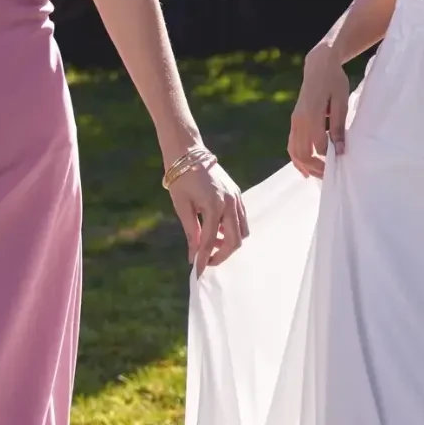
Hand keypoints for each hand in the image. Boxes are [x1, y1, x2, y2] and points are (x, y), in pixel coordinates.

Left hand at [170, 159, 248, 275]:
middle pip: (235, 240)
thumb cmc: (181, 179)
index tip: (197, 272)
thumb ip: (191, 232)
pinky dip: (231, 230)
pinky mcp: (237, 194)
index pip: (210, 241)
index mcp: (214, 206)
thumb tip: (193, 255)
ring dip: (228, 242)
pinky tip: (216, 230)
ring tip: (210, 244)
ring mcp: (236, 198)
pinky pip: (240, 219)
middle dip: (222, 254)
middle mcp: (230, 203)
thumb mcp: (182, 207)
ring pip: (242, 231)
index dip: (204, 258)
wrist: (188, 152)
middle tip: (207, 261)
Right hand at [289, 45, 349, 178]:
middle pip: (304, 153)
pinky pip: (292, 144)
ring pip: (294, 151)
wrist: (319, 65)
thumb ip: (339, 127)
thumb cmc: (334, 81)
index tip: (341, 166)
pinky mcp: (294, 120)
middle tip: (331, 177)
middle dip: (317, 168)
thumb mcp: (341, 102)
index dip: (330, 159)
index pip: (319, 146)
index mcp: (312, 115)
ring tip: (317, 177)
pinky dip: (297, 159)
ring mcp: (294, 121)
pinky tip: (305, 169)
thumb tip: (340, 150)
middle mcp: (299, 120)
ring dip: (305, 166)